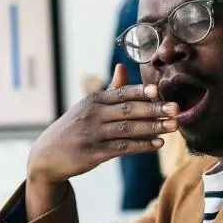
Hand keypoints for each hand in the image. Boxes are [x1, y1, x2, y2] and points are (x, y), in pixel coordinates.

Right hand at [28, 64, 176, 184]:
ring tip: (173, 126)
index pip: (120, 93)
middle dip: (154, 109)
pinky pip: (122, 148)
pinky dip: (141, 146)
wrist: (46, 155)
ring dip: (153, 128)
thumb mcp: (87, 106)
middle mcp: (92, 115)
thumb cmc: (73, 128)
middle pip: (128, 111)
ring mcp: (93, 135)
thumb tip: (123, 66)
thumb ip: (110, 89)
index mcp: (93, 100)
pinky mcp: (94, 153)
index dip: (140, 92)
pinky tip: (157, 144)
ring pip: (128, 129)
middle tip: (176, 109)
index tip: (159, 91)